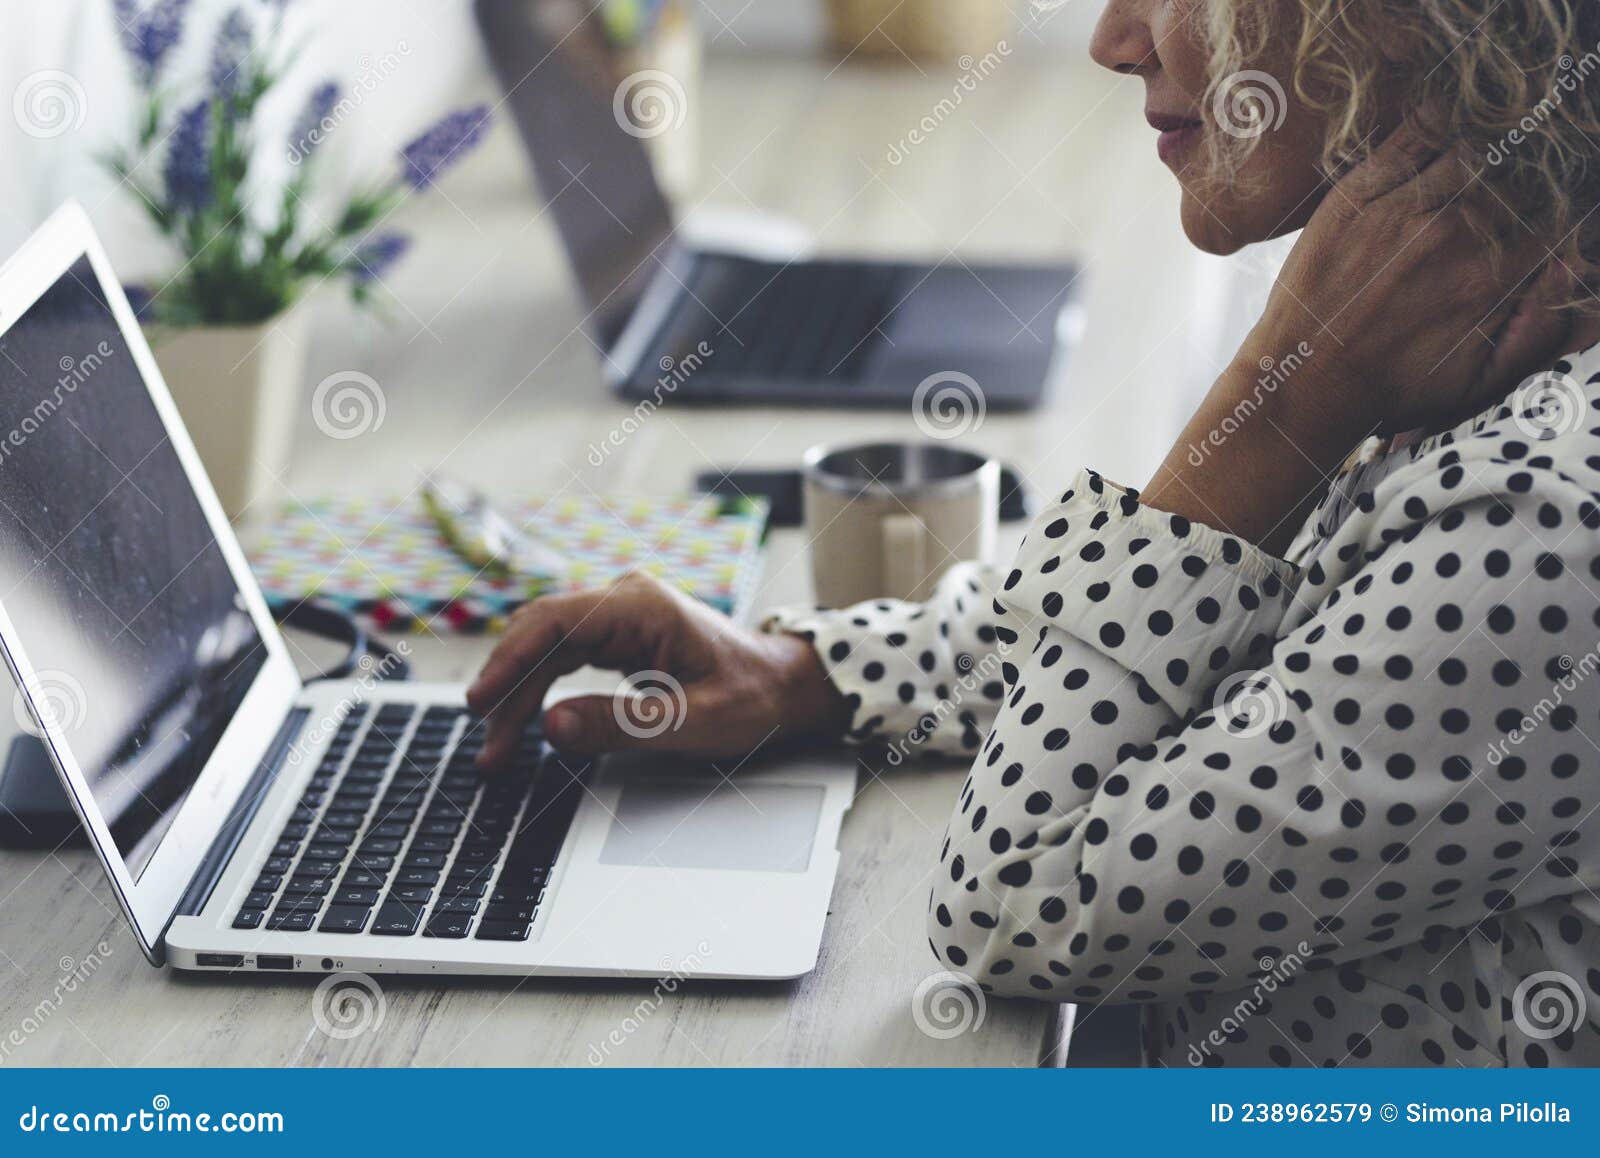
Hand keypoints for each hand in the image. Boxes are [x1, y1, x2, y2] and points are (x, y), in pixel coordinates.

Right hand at [465, 571, 848, 765]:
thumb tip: (551, 726)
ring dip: (517, 696)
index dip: (509, 660)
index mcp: (643, 607)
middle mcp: (625, 601)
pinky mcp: (616, 635)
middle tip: (487, 747)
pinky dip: (539, 692)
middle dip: (507, 690)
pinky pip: (562, 658)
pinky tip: (521, 724)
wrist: (786, 685)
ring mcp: (619, 615)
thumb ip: (623, 724)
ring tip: (496, 749)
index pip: (554, 622)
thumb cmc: (754, 697)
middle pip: (540, 636)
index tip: (480, 700)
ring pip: (545, 649)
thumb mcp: (694, 721)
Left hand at [1144, 122, 1577, 554]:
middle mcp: (1452, 236)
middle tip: (1517, 182)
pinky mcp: (1355, 196)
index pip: (1553, 217)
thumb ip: (1539, 333)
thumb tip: (1576, 269)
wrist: (1306, 382)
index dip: (1557, 209)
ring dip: (1488, 147)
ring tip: (1487, 158)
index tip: (1546, 211)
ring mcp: (1400, 210)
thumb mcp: (1478, 385)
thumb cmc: (1391, 388)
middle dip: (1528, 178)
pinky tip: (1450, 122)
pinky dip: (1439, 121)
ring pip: (1472, 151)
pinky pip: (1411, 138)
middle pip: (1518, 178)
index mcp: (1490, 278)